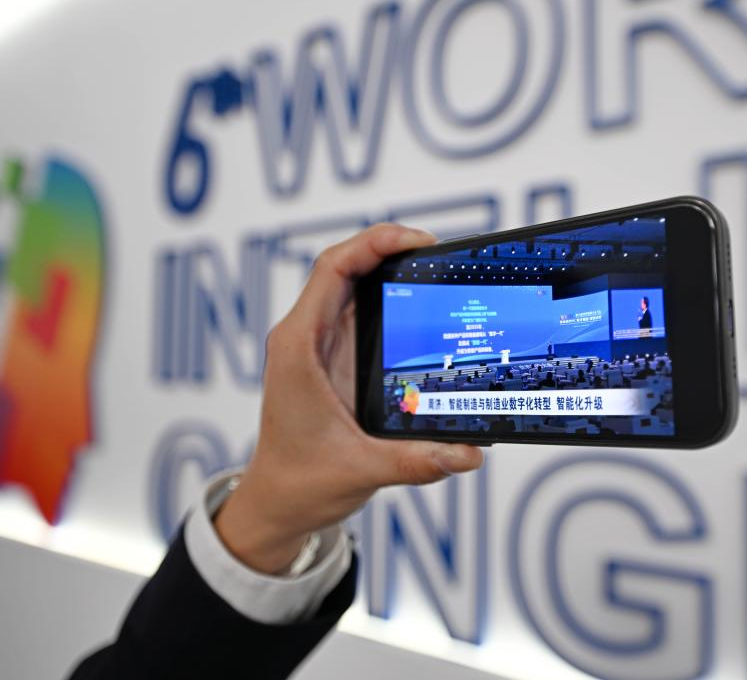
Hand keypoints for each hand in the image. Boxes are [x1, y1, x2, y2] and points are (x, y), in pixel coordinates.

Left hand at [214, 224, 483, 573]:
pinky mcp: (338, 360)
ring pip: (355, 286)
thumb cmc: (300, 481)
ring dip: (392, 271)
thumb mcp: (361, 470)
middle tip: (441, 252)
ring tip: (439, 269)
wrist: (279, 504)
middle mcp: (308, 338)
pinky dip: (393, 299)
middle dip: (391, 249)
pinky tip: (424, 305)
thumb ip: (415, 460)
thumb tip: (467, 453)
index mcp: (299, 347)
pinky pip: (363, 313)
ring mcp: (322, 346)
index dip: (374, 243)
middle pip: (347, 267)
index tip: (418, 242)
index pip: (333, 270)